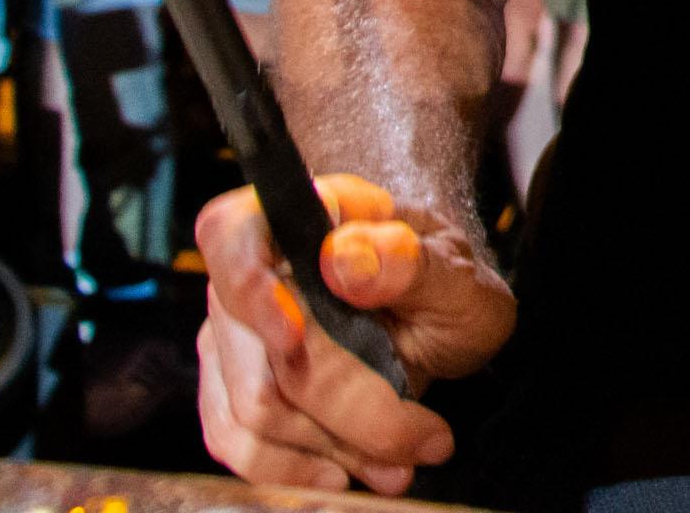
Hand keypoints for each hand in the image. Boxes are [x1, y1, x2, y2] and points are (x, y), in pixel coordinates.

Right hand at [197, 174, 506, 491]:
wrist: (437, 315)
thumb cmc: (446, 285)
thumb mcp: (459, 275)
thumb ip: (412, 264)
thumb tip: (345, 260)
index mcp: (309, 217)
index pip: (235, 234)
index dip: (249, 285)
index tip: (292, 336)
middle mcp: (255, 269)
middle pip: (260, 353)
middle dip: (343, 412)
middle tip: (419, 440)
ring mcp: (235, 330)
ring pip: (250, 409)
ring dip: (326, 448)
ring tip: (398, 464)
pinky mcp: (230, 386)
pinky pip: (234, 439)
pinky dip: (290, 468)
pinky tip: (343, 472)